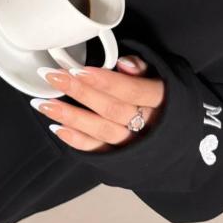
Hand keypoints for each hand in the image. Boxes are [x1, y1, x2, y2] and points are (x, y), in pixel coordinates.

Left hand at [31, 56, 164, 151]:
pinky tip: (57, 128)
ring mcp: (134, 144)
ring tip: (44, 104)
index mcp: (160, 99)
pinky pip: (99, 151)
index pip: (131, 90)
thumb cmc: (162, 97)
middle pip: (111, 109)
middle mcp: (148, 124)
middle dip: (79, 92)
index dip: (105, 81)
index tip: (79, 70)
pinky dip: (77, 140)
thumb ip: (142, 67)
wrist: (178, 137)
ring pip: (101, 131)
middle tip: (52, 77)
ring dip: (70, 117)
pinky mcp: (121, 159)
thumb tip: (124, 63)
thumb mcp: (161, 76)